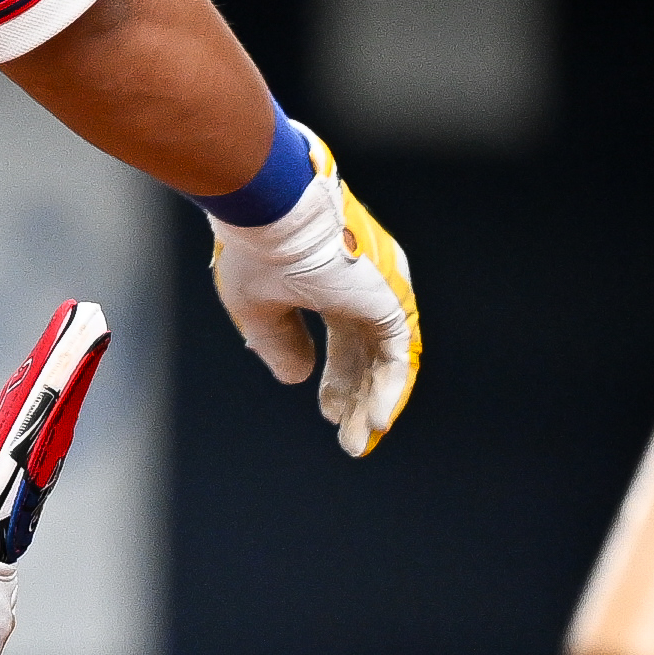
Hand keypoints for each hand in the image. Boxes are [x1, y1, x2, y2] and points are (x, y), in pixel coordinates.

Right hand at [206, 141, 419, 456]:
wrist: (271, 212)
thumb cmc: (256, 248)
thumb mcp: (257, 308)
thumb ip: (279, 343)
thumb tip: (296, 378)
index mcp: (328, 282)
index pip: (345, 339)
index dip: (339, 378)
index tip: (330, 412)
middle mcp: (361, 288)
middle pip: (366, 354)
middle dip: (356, 397)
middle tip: (349, 437)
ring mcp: (379, 293)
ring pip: (384, 359)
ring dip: (373, 402)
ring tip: (358, 442)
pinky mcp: (390, 300)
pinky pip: (397, 355)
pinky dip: (390, 389)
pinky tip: (376, 421)